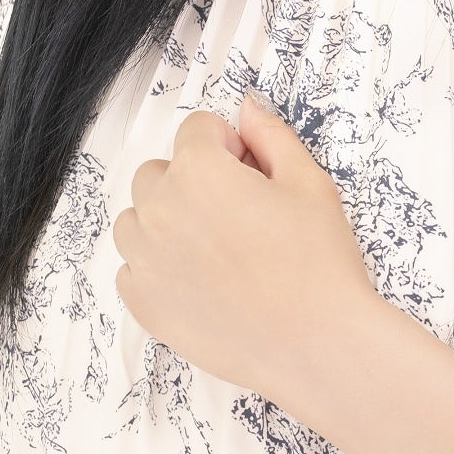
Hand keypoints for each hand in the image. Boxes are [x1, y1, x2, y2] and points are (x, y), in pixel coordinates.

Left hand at [112, 89, 380, 400]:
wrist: (318, 345)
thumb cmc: (320, 263)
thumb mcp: (309, 183)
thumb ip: (271, 136)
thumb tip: (246, 108)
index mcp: (198, 171)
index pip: (197, 131)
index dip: (231, 148)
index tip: (255, 177)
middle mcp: (159, 210)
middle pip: (159, 174)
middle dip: (192, 183)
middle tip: (239, 217)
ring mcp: (144, 260)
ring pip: (137, 220)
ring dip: (166, 223)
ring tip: (216, 251)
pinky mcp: (143, 304)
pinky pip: (133, 269)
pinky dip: (158, 269)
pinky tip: (203, 284)